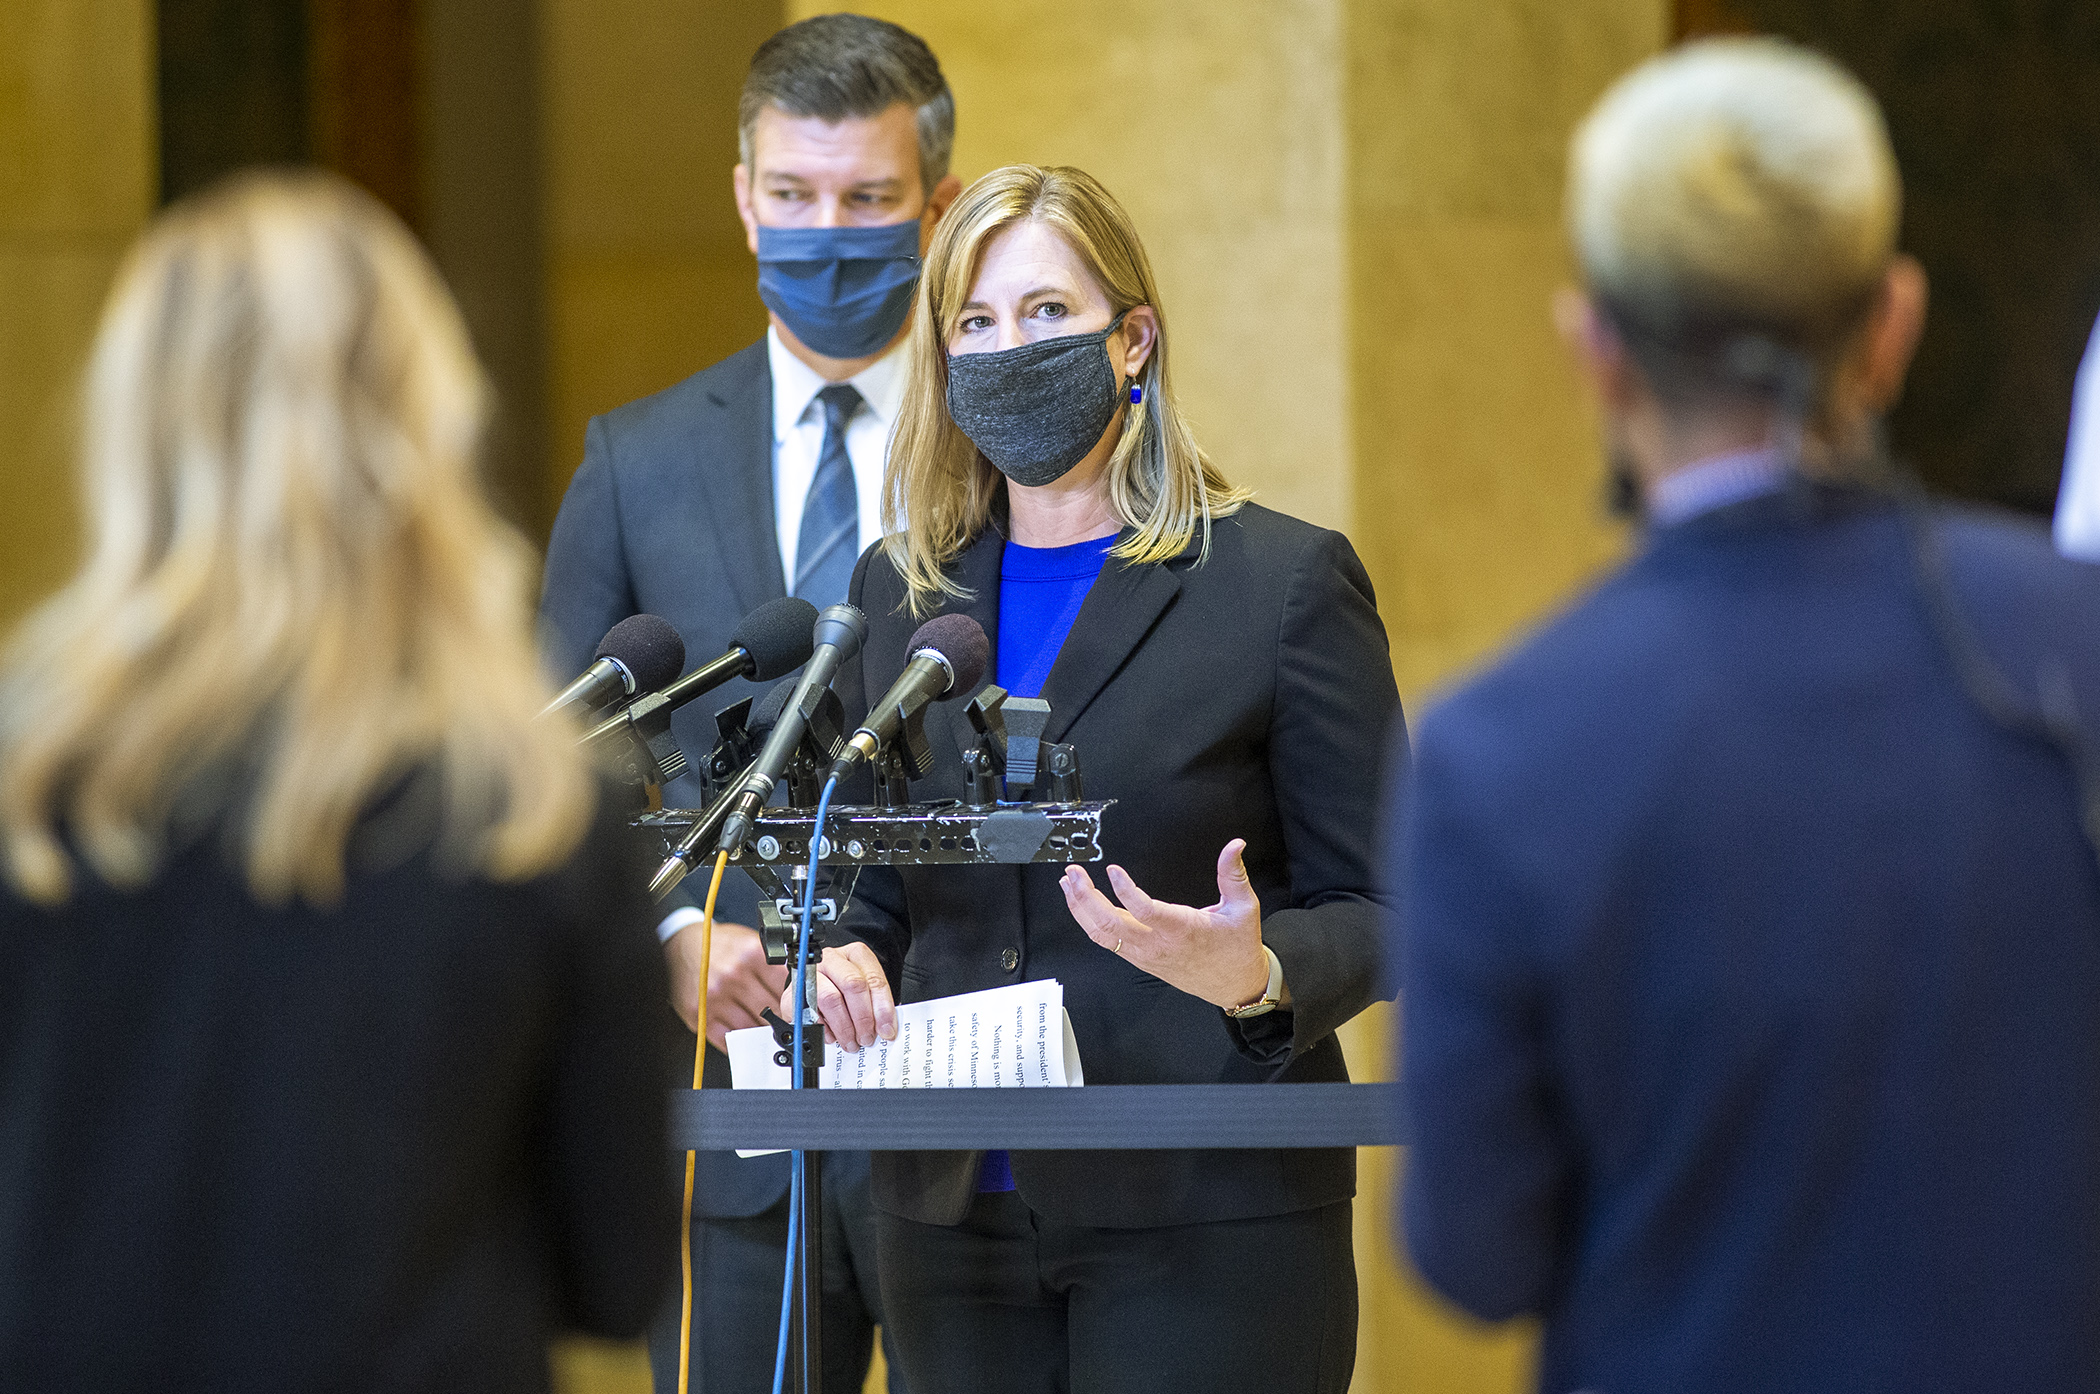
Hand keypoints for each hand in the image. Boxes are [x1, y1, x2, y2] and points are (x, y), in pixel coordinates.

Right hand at [665, 921, 786, 1051]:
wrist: (682, 944)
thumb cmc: (718, 945)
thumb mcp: (750, 943)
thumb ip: (772, 965)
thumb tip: (795, 990)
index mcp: (752, 955)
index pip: (785, 989)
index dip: (792, 1002)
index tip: (794, 1009)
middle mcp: (734, 976)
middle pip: (770, 1010)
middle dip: (778, 1019)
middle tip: (782, 1022)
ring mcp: (716, 996)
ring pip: (750, 1027)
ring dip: (759, 1032)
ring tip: (762, 1029)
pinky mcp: (700, 1014)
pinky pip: (726, 1037)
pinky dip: (737, 1041)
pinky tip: (742, 1036)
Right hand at [779, 941, 896, 1052]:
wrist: (810, 988)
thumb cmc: (841, 990)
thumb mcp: (863, 991)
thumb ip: (875, 1005)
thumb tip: (886, 1029)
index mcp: (855, 954)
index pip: (874, 979)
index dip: (882, 1008)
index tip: (887, 1030)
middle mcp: (832, 959)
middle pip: (852, 984)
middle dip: (863, 1017)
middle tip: (867, 1038)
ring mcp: (810, 973)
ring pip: (831, 998)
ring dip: (844, 1027)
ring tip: (851, 1042)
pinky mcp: (793, 993)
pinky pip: (810, 1012)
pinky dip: (824, 1029)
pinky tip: (832, 1037)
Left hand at [1059, 838, 1277, 1010]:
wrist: (1234, 985)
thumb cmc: (1237, 948)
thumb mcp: (1243, 908)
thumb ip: (1233, 873)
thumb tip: (1235, 844)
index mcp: (1182, 929)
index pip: (1145, 911)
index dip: (1125, 891)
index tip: (1112, 870)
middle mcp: (1158, 944)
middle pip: (1111, 924)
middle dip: (1086, 897)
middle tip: (1075, 873)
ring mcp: (1145, 954)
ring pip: (1102, 934)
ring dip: (1081, 909)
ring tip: (1069, 883)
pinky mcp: (1139, 959)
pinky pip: (1107, 941)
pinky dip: (1089, 922)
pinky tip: (1081, 905)